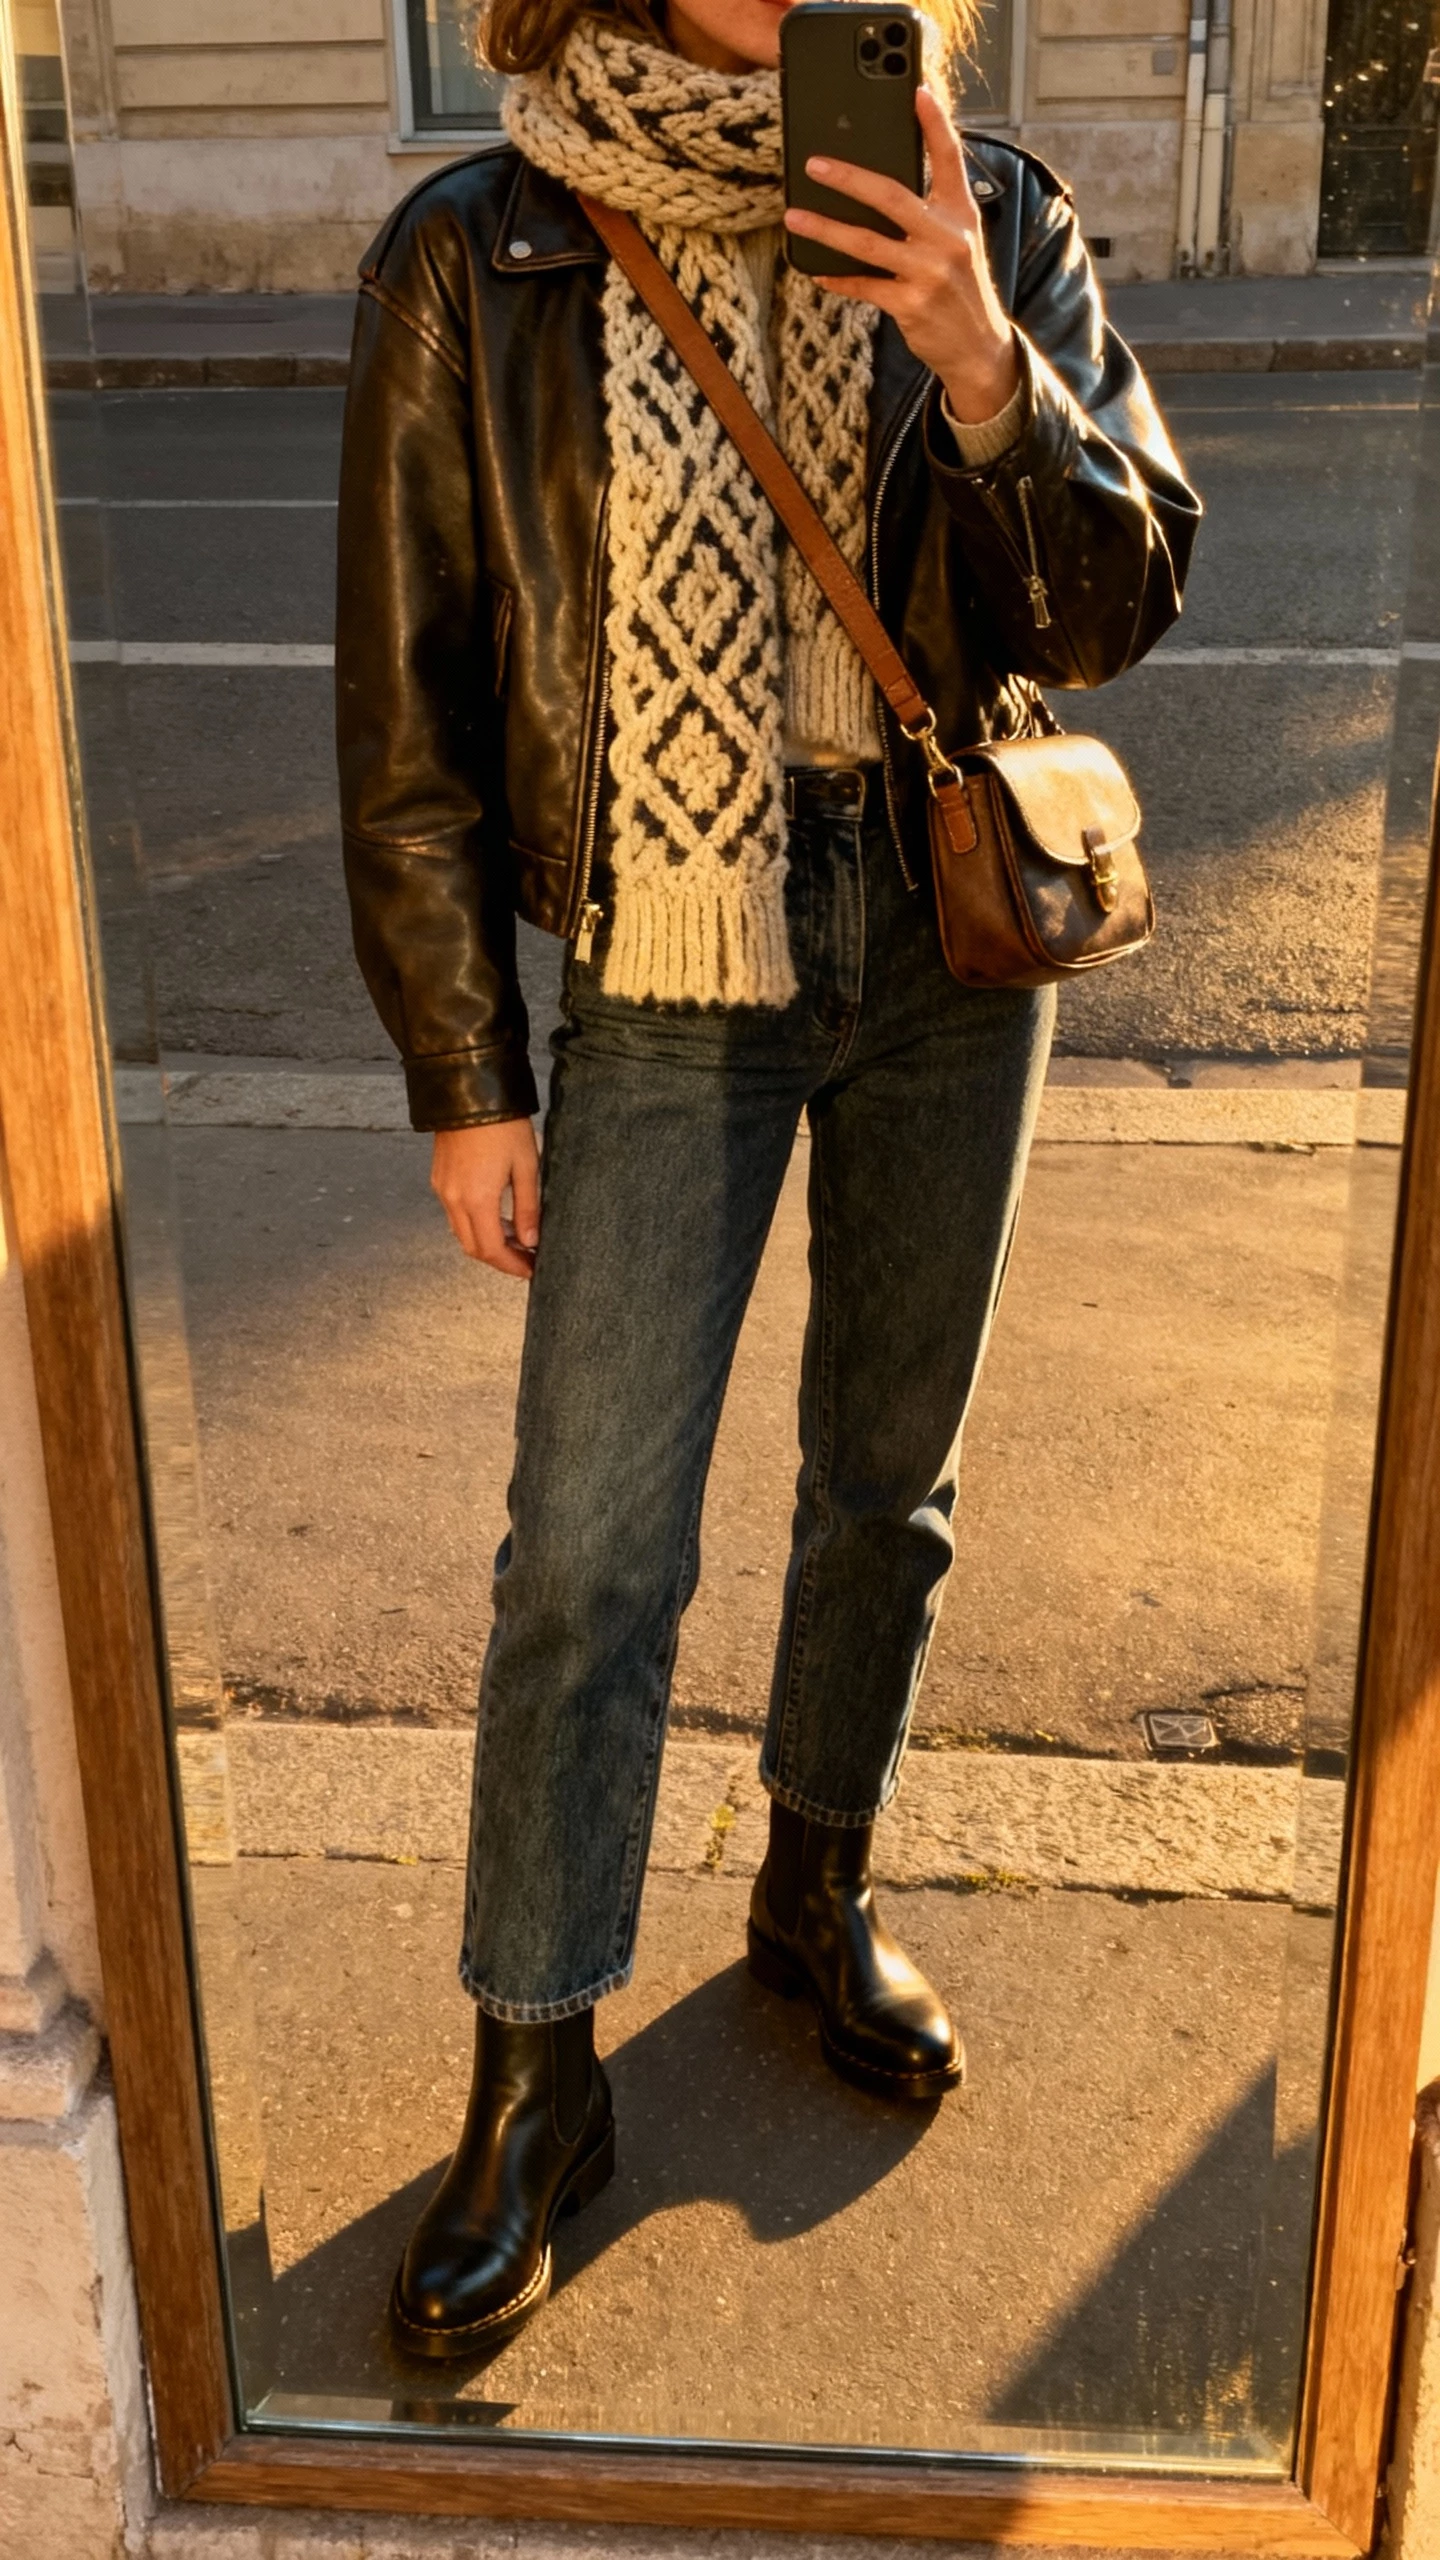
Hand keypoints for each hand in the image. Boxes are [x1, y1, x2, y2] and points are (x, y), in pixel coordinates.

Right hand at [431, 1118, 539, 1277]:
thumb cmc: (503, 1125)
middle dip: (500, 1258)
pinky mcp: (439, 1178)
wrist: (470, 1092)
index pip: (492, 1250)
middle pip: (473, 1247)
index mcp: (477, 1200)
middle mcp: (453, 1199)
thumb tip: (530, 1241)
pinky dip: (475, 1223)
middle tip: (526, 1258)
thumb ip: (528, 1208)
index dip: (512, 1266)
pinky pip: (454, 1213)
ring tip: (517, 1237)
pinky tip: (497, 1216)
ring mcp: (442, 1189)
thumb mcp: (527, 1166)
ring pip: (462, 1232)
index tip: (531, 1269)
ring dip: (487, 1241)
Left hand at [783, 87, 1019, 425]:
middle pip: (892, 196)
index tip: (918, 92)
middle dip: (849, 178)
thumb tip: (879, 189)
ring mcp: (929, 272)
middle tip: (816, 165)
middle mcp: (947, 238)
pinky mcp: (911, 305)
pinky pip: (864, 285)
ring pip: (867, 243)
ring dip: (826, 229)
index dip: (935, 123)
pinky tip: (817, 271)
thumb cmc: (960, 289)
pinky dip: (838, 278)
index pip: (950, 159)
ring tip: (795, 218)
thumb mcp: (959, 242)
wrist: (978, 348)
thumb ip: (931, 212)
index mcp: (960, 214)